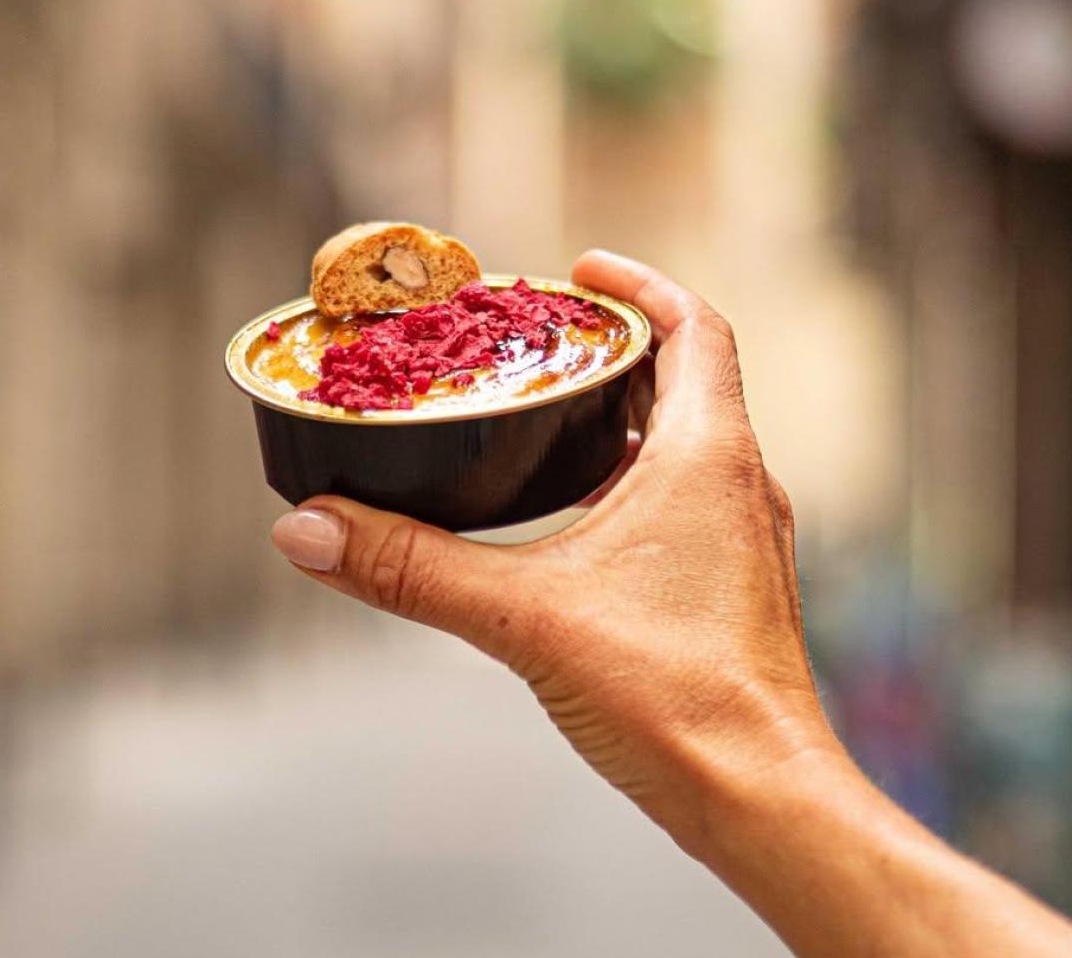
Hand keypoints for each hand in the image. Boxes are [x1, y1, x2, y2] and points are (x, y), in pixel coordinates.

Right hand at [269, 249, 841, 859]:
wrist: (761, 801)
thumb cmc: (677, 699)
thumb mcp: (525, 616)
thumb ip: (412, 568)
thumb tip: (310, 530)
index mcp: (707, 455)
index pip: (694, 326)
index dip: (640, 284)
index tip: (579, 269)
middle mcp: (738, 482)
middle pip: (686, 374)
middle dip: (615, 344)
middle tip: (541, 335)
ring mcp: (739, 535)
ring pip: (685, 438)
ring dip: (624, 410)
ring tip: (545, 408)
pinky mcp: (729, 583)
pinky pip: (683, 494)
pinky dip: (632, 473)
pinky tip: (574, 509)